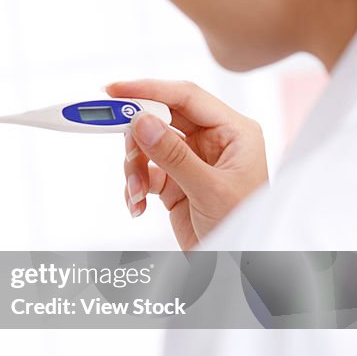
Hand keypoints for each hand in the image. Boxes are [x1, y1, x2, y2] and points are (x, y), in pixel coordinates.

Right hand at [106, 80, 267, 249]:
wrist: (238, 265)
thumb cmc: (243, 226)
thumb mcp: (209, 190)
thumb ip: (173, 155)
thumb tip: (141, 122)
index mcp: (233, 131)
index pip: (186, 97)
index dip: (148, 90)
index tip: (113, 91)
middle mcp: (212, 141)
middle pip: (161, 120)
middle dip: (136, 136)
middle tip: (112, 141)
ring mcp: (191, 161)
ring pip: (147, 147)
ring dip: (133, 168)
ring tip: (136, 192)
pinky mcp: (175, 183)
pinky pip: (144, 173)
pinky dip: (134, 187)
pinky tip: (138, 205)